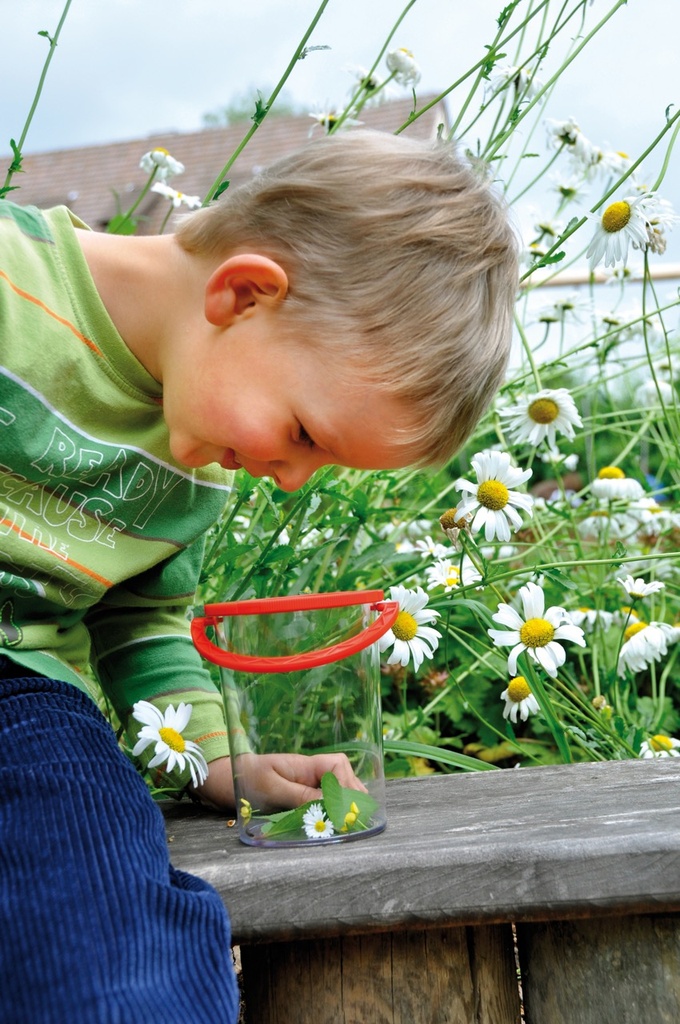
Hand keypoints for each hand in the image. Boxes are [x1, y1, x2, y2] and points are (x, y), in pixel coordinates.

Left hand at [192, 751, 364, 812]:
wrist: (220, 780)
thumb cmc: (244, 779)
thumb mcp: (272, 789)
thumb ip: (302, 796)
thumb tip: (332, 805)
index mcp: (305, 765)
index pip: (337, 766)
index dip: (347, 783)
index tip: (346, 805)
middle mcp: (307, 773)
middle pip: (341, 776)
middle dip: (351, 794)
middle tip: (356, 817)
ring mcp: (302, 784)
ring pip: (332, 789)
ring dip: (341, 802)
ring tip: (348, 821)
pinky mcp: (295, 796)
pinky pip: (318, 800)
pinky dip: (327, 809)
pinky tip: (329, 822)